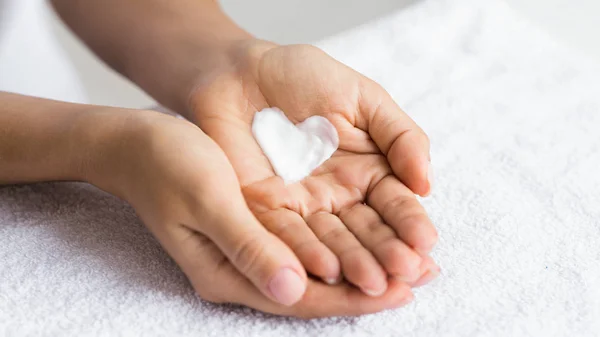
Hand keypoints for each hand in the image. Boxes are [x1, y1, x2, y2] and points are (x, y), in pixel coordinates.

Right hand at [85, 108, 413, 317]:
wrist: (138, 146)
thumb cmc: (167, 166)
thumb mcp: (206, 200)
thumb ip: (248, 245)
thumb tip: (292, 288)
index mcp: (228, 272)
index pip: (303, 296)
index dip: (353, 296)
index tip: (401, 290)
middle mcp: (244, 269)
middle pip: (318, 288)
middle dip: (372, 285)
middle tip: (423, 275)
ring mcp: (251, 251)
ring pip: (320, 267)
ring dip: (365, 264)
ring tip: (411, 259)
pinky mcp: (258, 228)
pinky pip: (309, 243)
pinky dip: (344, 243)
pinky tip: (372, 236)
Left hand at [188, 41, 439, 294]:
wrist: (242, 72)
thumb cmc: (304, 78)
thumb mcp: (364, 98)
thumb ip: (400, 136)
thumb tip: (426, 182)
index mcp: (367, 172)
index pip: (394, 205)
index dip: (410, 224)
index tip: (426, 243)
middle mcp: (338, 197)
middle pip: (367, 232)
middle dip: (387, 253)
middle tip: (406, 273)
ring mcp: (303, 207)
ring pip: (332, 242)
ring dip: (354, 264)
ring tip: (373, 282)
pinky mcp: (264, 211)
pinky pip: (287, 236)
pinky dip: (306, 254)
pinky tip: (328, 271)